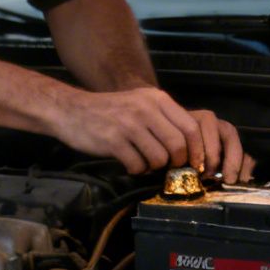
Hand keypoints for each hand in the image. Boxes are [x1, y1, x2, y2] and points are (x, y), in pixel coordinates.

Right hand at [51, 88, 251, 179]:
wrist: (72, 110)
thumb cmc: (111, 111)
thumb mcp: (141, 104)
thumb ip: (164, 120)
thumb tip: (190, 149)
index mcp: (157, 99)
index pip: (191, 127)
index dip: (197, 150)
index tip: (194, 164)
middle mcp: (146, 109)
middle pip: (178, 146)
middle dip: (176, 163)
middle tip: (166, 167)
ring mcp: (129, 124)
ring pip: (159, 158)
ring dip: (153, 167)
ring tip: (143, 162)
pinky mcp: (114, 141)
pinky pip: (137, 165)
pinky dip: (136, 170)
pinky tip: (129, 164)